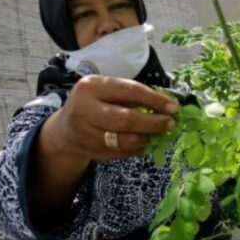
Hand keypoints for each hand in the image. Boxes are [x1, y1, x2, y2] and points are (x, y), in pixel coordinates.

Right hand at [42, 75, 178, 160]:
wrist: (66, 128)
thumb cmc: (95, 103)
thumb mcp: (107, 90)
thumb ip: (133, 95)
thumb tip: (167, 105)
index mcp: (90, 87)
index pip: (129, 91)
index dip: (155, 100)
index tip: (174, 107)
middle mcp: (83, 109)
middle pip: (125, 119)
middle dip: (153, 122)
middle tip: (170, 123)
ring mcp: (84, 133)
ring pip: (123, 140)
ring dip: (146, 138)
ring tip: (158, 133)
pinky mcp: (89, 151)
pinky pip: (121, 153)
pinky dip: (138, 149)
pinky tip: (146, 143)